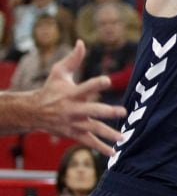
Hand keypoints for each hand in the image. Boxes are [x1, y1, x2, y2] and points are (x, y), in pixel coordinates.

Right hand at [32, 41, 125, 157]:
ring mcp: (73, 123)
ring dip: (108, 133)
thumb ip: (73, 59)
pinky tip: (114, 152)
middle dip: (107, 111)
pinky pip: (88, 141)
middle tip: (123, 111)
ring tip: (123, 137)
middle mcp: (73, 109)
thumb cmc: (50, 89)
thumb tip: (81, 42)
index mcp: (71, 93)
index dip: (96, 83)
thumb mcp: (58, 72)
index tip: (107, 81)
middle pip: (92, 110)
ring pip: (92, 129)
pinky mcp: (73, 133)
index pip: (85, 87)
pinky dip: (101, 147)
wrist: (34, 112)